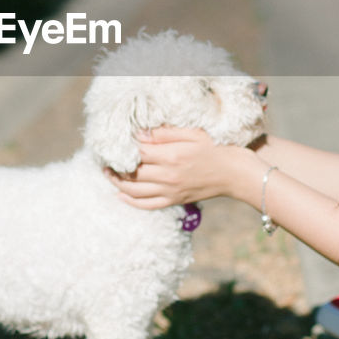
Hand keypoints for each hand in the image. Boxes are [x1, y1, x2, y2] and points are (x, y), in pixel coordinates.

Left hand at [107, 126, 250, 209]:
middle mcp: (168, 176)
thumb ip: (165, 133)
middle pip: (131, 173)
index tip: (113, 141)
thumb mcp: (193, 133)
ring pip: (134, 191)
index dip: (122, 147)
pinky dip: (131, 201)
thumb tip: (140, 134)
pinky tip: (120, 195)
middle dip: (114, 166)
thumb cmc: (217, 147)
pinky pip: (147, 205)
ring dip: (117, 183)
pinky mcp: (175, 200)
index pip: (137, 152)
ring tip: (107, 174)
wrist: (235, 173)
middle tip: (103, 158)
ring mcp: (170, 191)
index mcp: (171, 156)